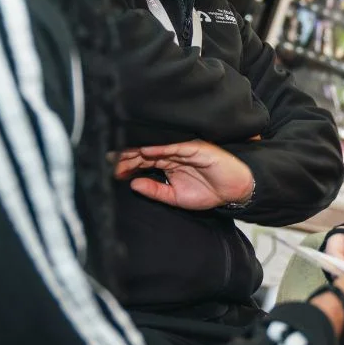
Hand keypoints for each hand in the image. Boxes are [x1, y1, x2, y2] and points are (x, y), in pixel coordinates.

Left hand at [113, 140, 253, 209]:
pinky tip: (147, 150)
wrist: (234, 190)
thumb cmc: (208, 192)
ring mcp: (183, 150)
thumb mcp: (175, 198)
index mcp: (167, 165)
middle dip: (128, 157)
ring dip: (140, 152)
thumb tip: (133, 184)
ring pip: (157, 148)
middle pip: (145, 153)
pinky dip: (162, 148)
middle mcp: (172, 155)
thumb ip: (156, 191)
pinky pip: (177, 147)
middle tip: (110, 160)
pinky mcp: (196, 148)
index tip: (110, 171)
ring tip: (123, 155)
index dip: (127, 166)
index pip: (142, 163)